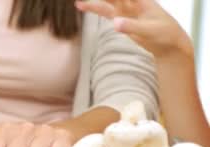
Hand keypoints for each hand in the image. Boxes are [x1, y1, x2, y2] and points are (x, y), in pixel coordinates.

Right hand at [75, 0, 192, 57]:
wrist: (169, 43)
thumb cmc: (165, 34)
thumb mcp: (150, 31)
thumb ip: (131, 26)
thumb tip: (114, 23)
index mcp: (141, 0)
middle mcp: (131, 2)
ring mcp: (125, 10)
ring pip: (106, 1)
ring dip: (93, 1)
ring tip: (77, 2)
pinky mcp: (120, 19)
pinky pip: (104, 11)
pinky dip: (93, 7)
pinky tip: (81, 6)